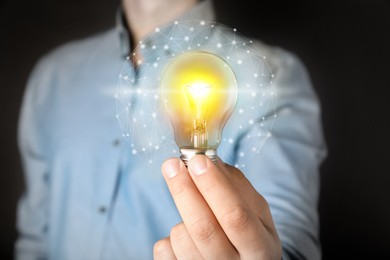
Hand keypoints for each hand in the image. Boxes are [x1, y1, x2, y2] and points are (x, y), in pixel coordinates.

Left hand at [154, 155, 281, 259]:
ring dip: (181, 217)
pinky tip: (187, 239)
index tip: (198, 160)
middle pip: (203, 229)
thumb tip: (208, 160)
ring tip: (195, 218)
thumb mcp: (255, 213)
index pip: (236, 217)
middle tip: (171, 165)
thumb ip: (236, 186)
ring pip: (181, 237)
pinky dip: (170, 237)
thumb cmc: (249, 235)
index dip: (214, 187)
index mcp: (260, 248)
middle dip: (185, 191)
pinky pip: (164, 249)